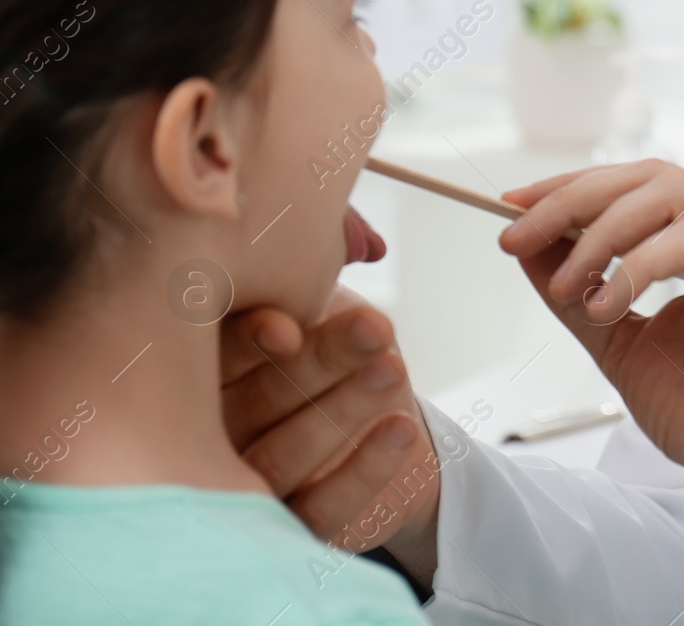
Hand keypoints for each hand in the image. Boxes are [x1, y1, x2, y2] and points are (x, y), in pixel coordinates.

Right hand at [221, 284, 441, 583]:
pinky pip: (322, 510)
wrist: (389, 431)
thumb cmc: (335, 354)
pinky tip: (401, 429)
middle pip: (253, 405)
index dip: (247, 345)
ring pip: (282, 458)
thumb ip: (309, 278)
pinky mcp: (291, 531)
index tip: (289, 329)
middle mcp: (205, 441)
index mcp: (198, 378)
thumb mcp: (319, 307)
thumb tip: (346, 236)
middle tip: (376, 330)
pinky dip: (364, 470)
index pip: (212, 360)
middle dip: (318, 364)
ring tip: (393, 368)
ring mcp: (243, 492)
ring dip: (342, 409)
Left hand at [499, 160, 683, 558]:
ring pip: (669, 195)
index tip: (516, 207)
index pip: (643, 185)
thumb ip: (581, 287)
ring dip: (599, 234)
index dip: (576, 188)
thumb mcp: (619, 337)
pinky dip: (637, 265)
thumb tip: (531, 244)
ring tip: (567, 287)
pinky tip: (608, 303)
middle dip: (574, 200)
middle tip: (518, 235)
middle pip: (652, 177)